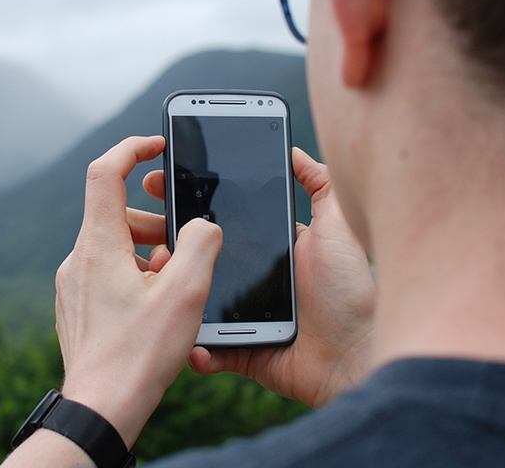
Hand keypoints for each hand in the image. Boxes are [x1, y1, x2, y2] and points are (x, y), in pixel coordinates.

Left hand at [55, 136, 222, 446]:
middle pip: (117, 215)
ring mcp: (72, 285)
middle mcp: (77, 260)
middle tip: (184, 250)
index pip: (104, 172)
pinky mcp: (76, 307)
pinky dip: (134, 276)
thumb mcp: (185, 294)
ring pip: (114, 247)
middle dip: (155, 223)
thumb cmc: (140, 355)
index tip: (156, 146)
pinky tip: (154, 309)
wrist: (101, 408)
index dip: (132, 149)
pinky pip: (106, 274)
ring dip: (148, 254)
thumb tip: (203, 226)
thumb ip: (200, 245)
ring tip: (173, 288)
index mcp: (98, 245)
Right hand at [142, 147, 375, 407]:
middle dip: (169, 247)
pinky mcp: (242, 352)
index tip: (160, 186)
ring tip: (159, 279)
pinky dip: (195, 347)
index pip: (222, 224)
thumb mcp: (339, 225)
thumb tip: (294, 151)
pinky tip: (184, 334)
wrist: (359, 353)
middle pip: (202, 261)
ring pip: (196, 302)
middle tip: (146, 234)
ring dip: (174, 293)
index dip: (191, 207)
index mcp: (270, 250)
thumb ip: (320, 185)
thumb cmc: (352, 289)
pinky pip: (209, 350)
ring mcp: (244, 318)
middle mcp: (254, 281)